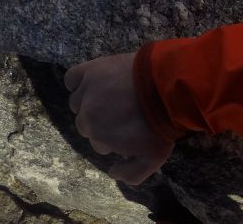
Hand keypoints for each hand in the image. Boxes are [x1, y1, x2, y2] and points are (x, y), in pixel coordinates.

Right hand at [65, 52, 173, 184]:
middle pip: (87, 122)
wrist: (170, 86)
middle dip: (103, 120)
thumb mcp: (154, 157)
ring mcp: (88, 92)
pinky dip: (78, 81)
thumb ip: (132, 173)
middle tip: (123, 110)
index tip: (128, 127)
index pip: (98, 141)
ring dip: (91, 101)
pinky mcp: (91, 70)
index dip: (114, 135)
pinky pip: (72, 78)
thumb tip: (112, 173)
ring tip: (113, 94)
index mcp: (99, 138)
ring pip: (78, 101)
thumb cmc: (163, 122)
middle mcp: (87, 117)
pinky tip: (92, 81)